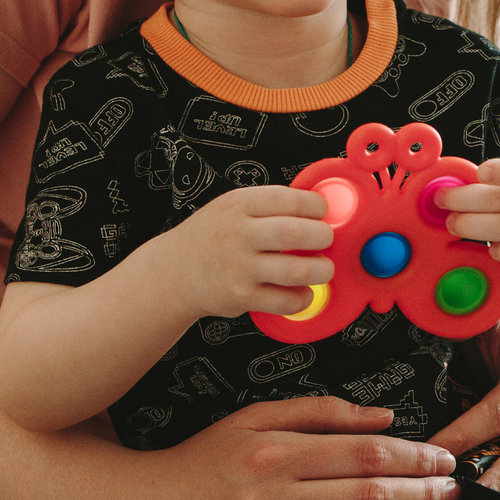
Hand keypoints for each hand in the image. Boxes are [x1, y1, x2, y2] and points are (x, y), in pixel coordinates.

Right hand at [145, 394, 461, 499]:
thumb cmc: (205, 457)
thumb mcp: (254, 417)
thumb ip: (321, 412)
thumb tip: (384, 416)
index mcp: (276, 452)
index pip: (363, 453)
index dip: (412, 455)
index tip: (444, 454)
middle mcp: (278, 495)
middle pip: (370, 493)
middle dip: (423, 489)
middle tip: (457, 484)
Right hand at [154, 185, 333, 320]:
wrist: (174, 271)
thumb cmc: (211, 236)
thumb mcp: (232, 206)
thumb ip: (270, 205)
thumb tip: (318, 207)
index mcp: (239, 204)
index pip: (290, 199)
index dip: (316, 206)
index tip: (321, 213)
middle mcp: (238, 234)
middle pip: (296, 232)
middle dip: (323, 236)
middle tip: (325, 239)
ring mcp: (240, 267)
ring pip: (297, 271)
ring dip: (320, 270)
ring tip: (321, 267)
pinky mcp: (242, 297)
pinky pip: (286, 301)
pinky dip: (304, 298)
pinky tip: (302, 291)